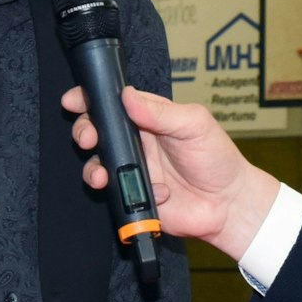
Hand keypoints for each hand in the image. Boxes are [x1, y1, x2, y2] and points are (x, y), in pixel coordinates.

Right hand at [63, 85, 279, 258]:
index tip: (73, 100)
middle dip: (84, 132)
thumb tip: (128, 96)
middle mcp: (136, 142)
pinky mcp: (134, 195)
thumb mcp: (194, 125)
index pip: (113, 103)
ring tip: (101, 174)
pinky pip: (115, 194)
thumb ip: (161, 112)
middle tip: (87, 138)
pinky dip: (129, 193)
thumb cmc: (217, 158)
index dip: (90, 100)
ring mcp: (133, 169)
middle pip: (96, 131)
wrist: (228, 204)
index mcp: (149, 117)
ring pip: (97, 164)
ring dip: (93, 168)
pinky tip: (157, 193)